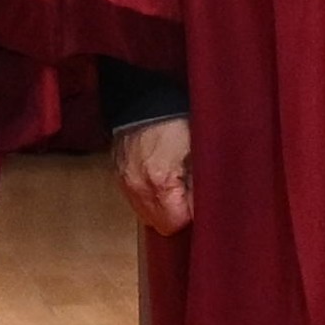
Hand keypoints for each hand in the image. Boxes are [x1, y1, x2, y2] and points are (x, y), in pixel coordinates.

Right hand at [110, 113, 197, 235]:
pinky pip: (136, 199)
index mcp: (159, 182)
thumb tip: (206, 208)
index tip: (199, 202)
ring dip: (163, 208)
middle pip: (160, 225)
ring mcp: (125, 182)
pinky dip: (150, 196)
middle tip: (189, 194)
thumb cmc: (175, 121)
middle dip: (177, 215)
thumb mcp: (198, 151)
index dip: (191, 215)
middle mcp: (137, 187)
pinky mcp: (119, 175)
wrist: (144, 100)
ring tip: (175, 185)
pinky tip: (160, 178)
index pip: (176, 224)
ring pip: (147, 215)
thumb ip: (201, 185)